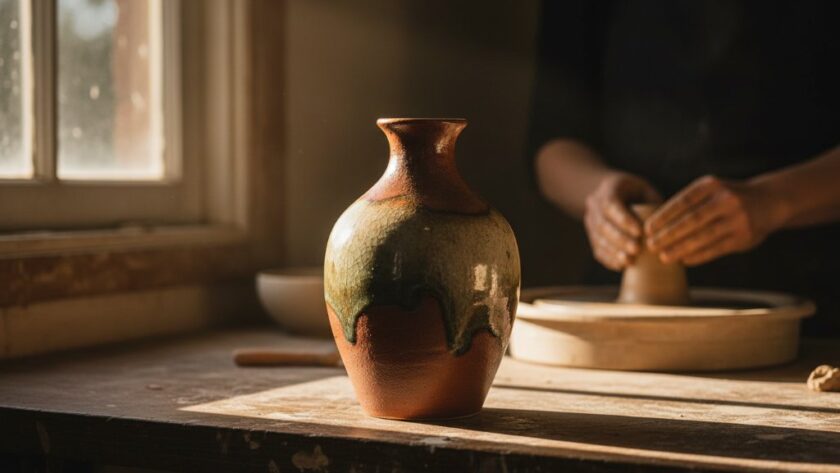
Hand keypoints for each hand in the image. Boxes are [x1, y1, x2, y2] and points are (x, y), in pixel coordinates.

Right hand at [584, 172, 660, 270]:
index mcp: (608, 188)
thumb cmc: (638, 192)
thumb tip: (664, 225)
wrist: (614, 193)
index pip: (611, 204)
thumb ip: (652, 204)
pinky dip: (609, 259)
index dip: (623, 219)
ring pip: (598, 238)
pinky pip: (597, 249)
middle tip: (636, 249)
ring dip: (613, 252)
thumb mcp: (646, 191)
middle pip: (603, 224)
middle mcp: (594, 204)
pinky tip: (621, 266)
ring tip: (629, 261)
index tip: (639, 232)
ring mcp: (590, 220)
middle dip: (619, 238)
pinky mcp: (592, 235)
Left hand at [645, 175, 783, 265]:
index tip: (647, 229)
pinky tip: (684, 260)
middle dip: (668, 235)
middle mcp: (725, 200)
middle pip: (691, 220)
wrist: (770, 201)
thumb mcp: (711, 190)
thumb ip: (690, 203)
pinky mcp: (744, 236)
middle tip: (650, 245)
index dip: (663, 216)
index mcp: (711, 185)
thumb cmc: (728, 198)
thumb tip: (657, 224)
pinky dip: (698, 255)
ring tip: (663, 257)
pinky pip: (716, 248)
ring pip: (703, 236)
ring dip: (680, 248)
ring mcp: (736, 218)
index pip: (682, 202)